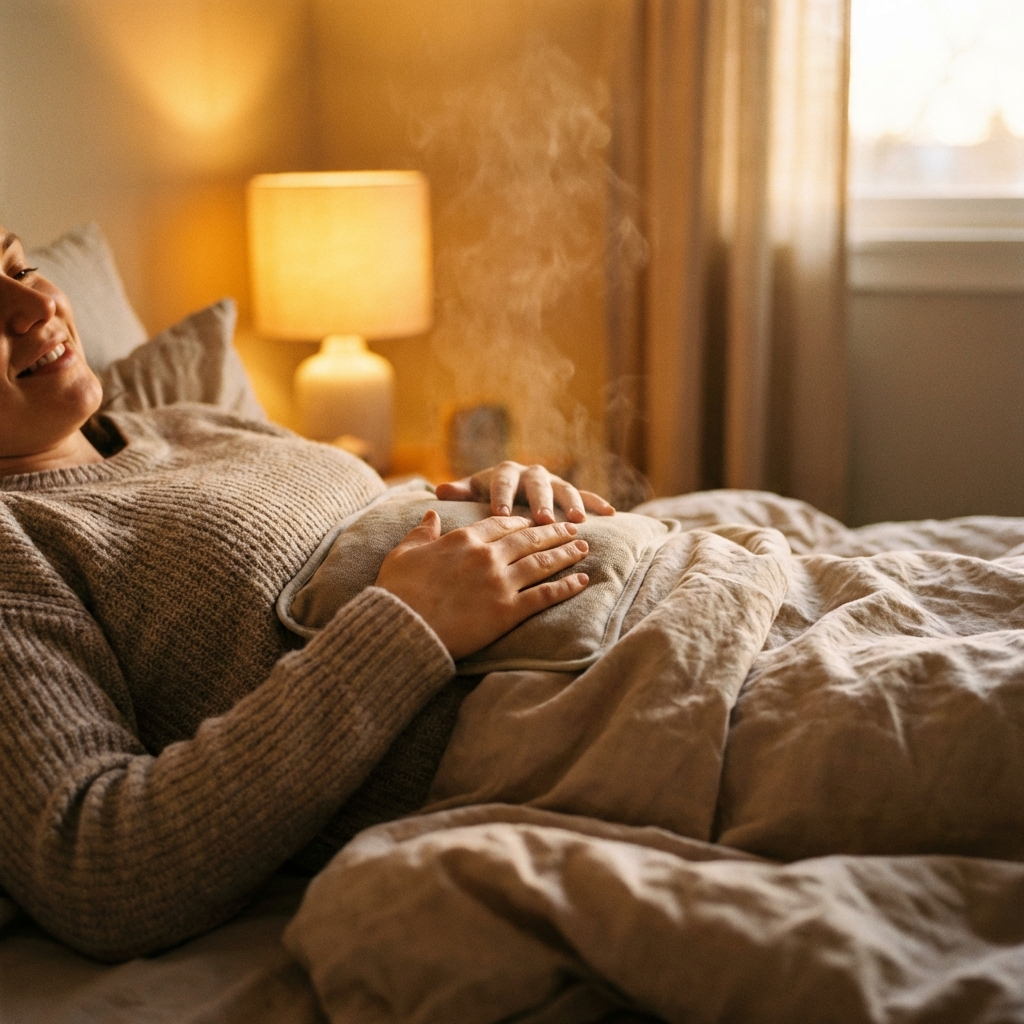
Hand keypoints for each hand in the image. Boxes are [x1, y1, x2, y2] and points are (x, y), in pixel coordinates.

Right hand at [375, 510, 589, 659]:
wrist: (402, 628)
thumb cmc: (397, 591)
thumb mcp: (403, 553)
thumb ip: (422, 531)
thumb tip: (430, 513)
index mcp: (463, 540)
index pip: (500, 524)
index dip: (521, 521)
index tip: (534, 521)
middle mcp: (487, 556)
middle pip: (528, 539)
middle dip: (553, 532)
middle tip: (572, 527)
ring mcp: (500, 582)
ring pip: (542, 562)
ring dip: (566, 553)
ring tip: (583, 546)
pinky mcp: (508, 611)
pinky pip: (545, 595)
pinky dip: (566, 586)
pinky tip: (582, 580)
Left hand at [435, 460, 614, 524]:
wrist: (508, 491)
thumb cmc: (485, 497)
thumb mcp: (471, 494)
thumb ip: (460, 492)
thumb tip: (438, 489)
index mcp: (504, 472)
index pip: (502, 481)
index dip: (502, 496)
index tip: (500, 514)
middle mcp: (530, 473)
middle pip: (536, 484)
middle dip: (541, 501)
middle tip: (544, 520)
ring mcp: (552, 482)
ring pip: (564, 489)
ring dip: (571, 504)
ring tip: (578, 521)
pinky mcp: (569, 492)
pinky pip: (585, 495)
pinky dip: (597, 503)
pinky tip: (611, 514)